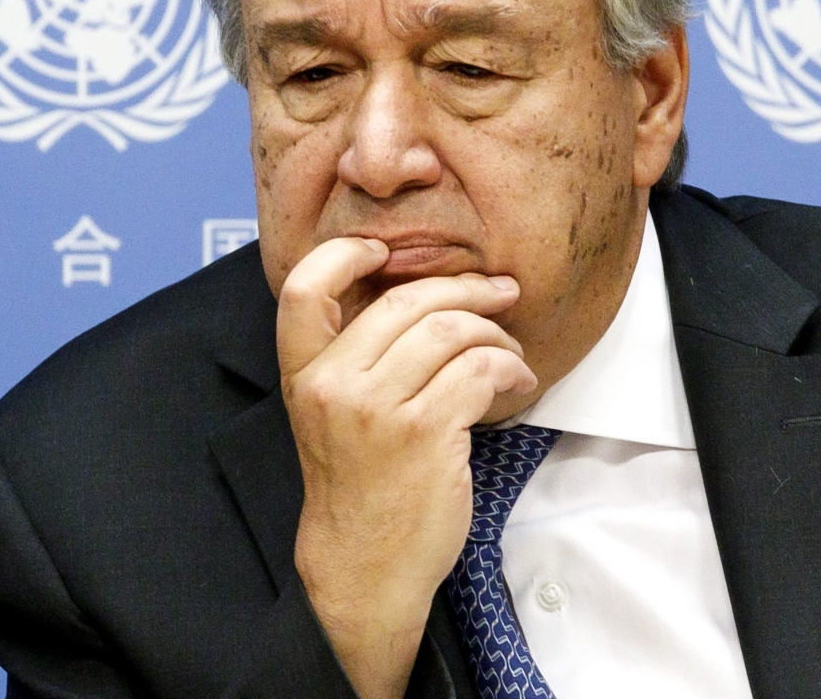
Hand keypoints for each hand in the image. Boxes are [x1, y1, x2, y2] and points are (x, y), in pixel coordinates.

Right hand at [278, 238, 537, 698]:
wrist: (363, 569)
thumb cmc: (361, 490)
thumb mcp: (336, 418)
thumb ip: (360, 360)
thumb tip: (425, 297)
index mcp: (306, 376)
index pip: (304, 290)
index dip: (345, 255)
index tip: (388, 252)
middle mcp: (334, 385)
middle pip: (407, 300)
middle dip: (466, 289)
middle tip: (502, 292)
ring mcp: (377, 408)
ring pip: (451, 330)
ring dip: (496, 334)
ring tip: (512, 354)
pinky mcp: (424, 432)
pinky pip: (480, 369)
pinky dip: (510, 369)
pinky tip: (516, 384)